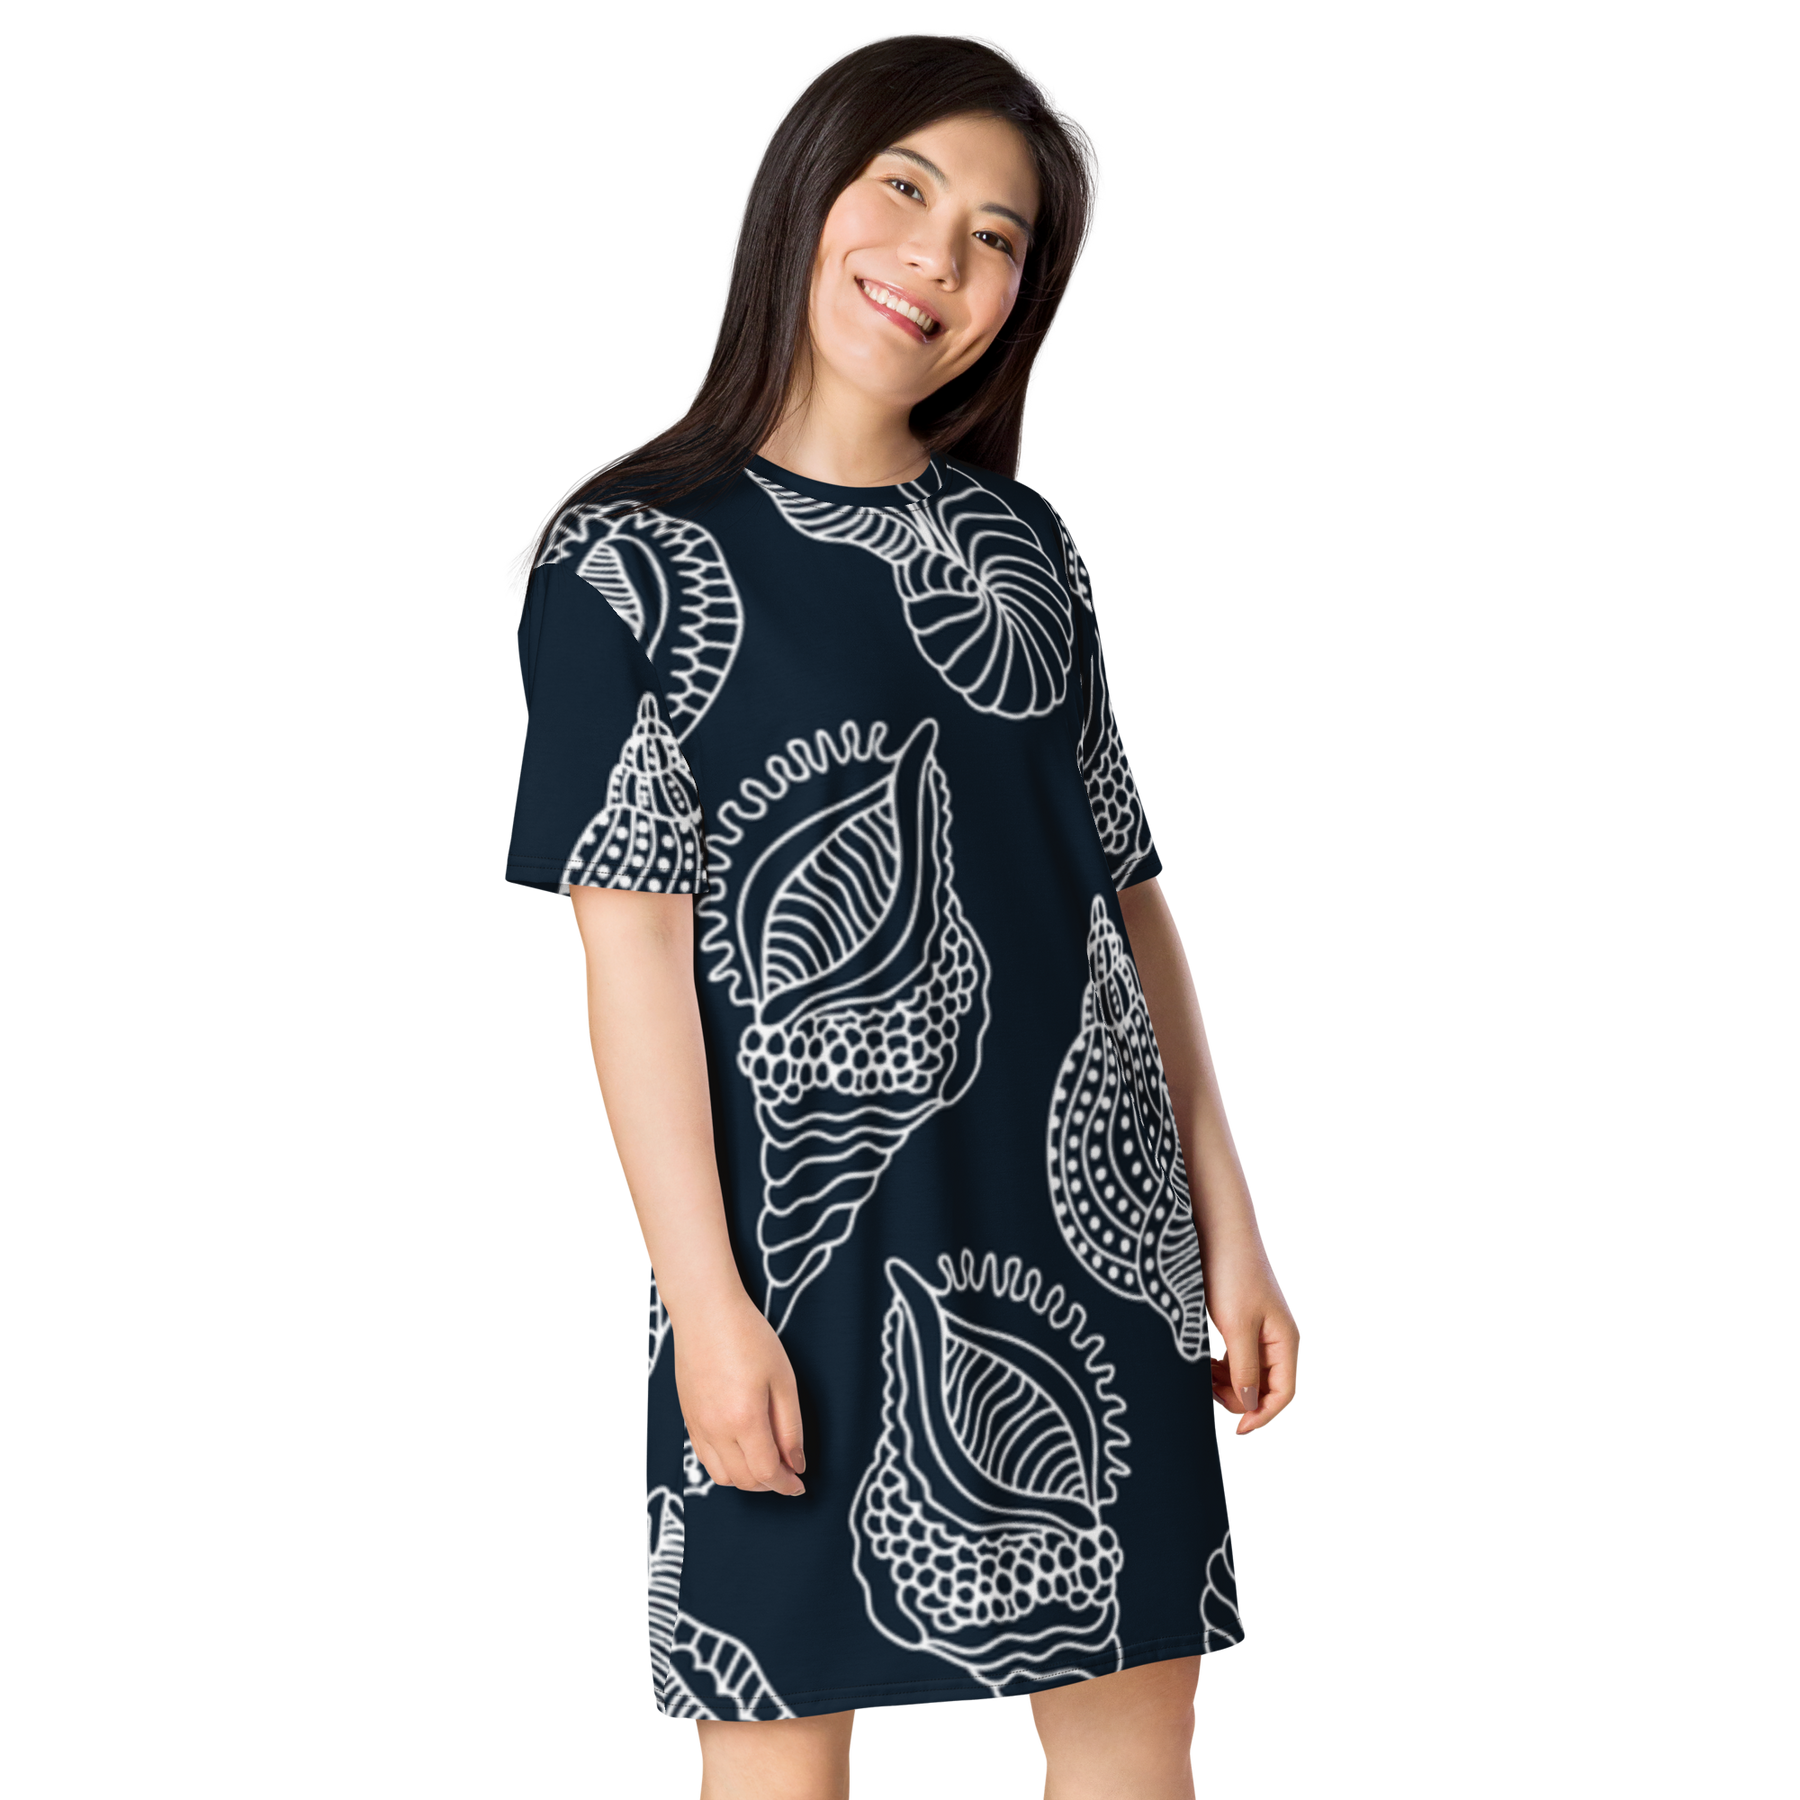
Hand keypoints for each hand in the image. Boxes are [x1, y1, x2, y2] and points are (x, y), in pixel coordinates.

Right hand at [671, 1290, 807, 1494]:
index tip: (800, 1485)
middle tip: (788, 1473)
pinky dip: (724, 1466)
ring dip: (746, 1479)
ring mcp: (698, 1426)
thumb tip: (797, 1463)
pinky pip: (704, 1458)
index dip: (787, 1484)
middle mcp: (716, 1430)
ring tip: (765, 1464)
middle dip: (769, 1484)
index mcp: (745, 1419)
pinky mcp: (688, 1419)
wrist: (706, 1312)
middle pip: (744, 1480)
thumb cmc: (749, 1337)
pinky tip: (740, 1451)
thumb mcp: (783, 1379)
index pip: (767, 1472)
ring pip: (721, 1476)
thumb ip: (791, 1427)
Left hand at [1204, 1242, 1300, 1438]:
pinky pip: (1239, 1356)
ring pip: (1251, 1373)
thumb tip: (1251, 1405)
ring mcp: (1263, 1329)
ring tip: (1203, 1381)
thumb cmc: (1231, 1273)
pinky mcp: (1245, 1321)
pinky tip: (1204, 1364)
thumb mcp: (1236, 1326)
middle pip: (1268, 1387)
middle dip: (1241, 1399)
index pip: (1284, 1394)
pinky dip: (1223, 1366)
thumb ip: (1245, 1369)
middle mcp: (1279, 1338)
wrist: (1220, 1230)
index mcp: (1286, 1341)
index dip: (1262, 1416)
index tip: (1236, 1430)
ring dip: (1229, 1384)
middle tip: (1209, 1396)